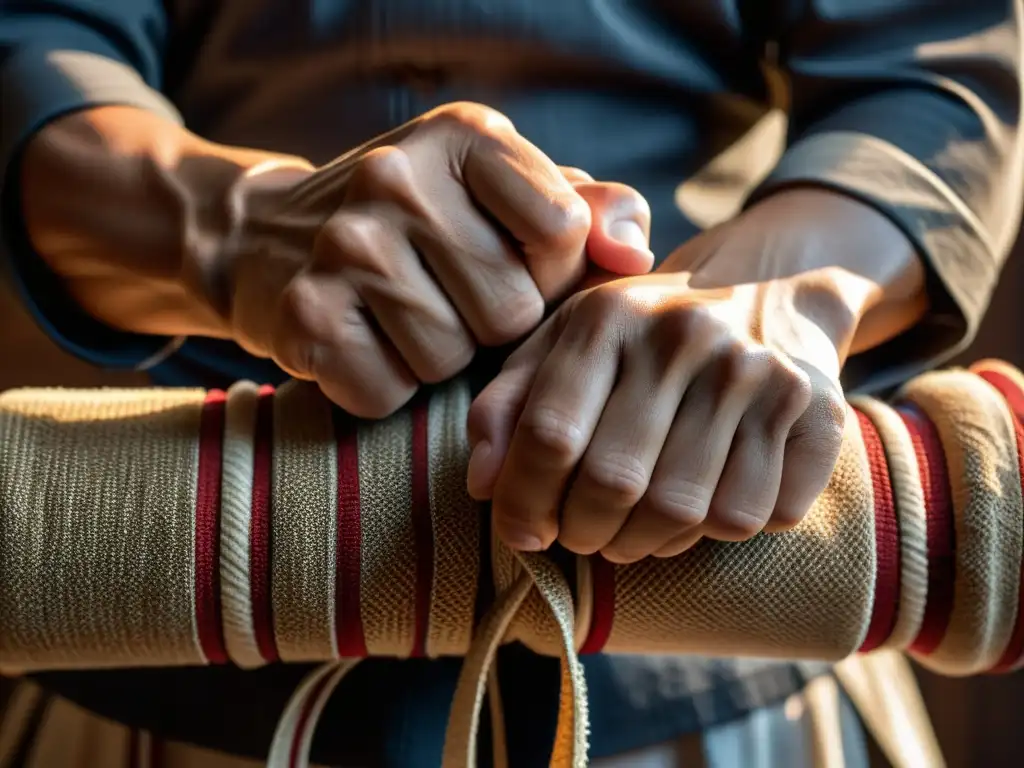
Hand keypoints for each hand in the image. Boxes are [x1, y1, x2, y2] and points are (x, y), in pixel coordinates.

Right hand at [210, 102, 652, 416]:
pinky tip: (363, 343)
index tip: (509, 263)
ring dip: (437, 357)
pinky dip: (384, 386)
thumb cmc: (419, 224)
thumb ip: (588, 213)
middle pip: (510, 311)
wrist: (268, 236)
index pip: (562, 232)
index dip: (549, 273)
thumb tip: (634, 258)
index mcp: (465, 135)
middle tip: (447, 297)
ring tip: (402, 317)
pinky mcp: (303, 314)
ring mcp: (342, 245)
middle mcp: (395, 175)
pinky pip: (388, 393)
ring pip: (450, 359)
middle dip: (491, 324)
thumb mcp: (501, 195)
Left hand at [467, 188, 925, 559]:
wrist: (770, 294)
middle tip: (578, 535)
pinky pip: (750, 518)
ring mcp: (759, 375)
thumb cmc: (643, 336)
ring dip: (642, 543)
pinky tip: (694, 506)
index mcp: (611, 315)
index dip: (524, 501)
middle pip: (614, 481)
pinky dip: (709, 534)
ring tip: (628, 529)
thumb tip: (483, 485)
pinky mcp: (817, 415)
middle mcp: (688, 336)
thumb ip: (509, 405)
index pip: (549, 432)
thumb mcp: (564, 345)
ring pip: (683, 513)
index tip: (521, 532)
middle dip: (581, 531)